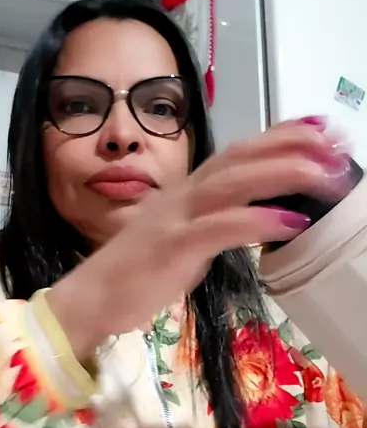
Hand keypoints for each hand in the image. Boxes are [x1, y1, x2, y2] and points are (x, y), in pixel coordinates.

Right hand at [49, 120, 351, 357]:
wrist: (90, 297)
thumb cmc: (137, 271)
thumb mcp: (186, 237)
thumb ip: (219, 220)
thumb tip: (262, 212)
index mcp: (188, 190)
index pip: (239, 151)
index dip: (280, 136)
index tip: (321, 130)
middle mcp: (184, 193)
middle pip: (242, 157)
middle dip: (293, 146)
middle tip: (338, 145)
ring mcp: (176, 217)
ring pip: (235, 182)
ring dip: (285, 174)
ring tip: (326, 176)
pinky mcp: (172, 246)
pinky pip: (220, 227)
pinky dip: (257, 221)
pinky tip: (290, 222)